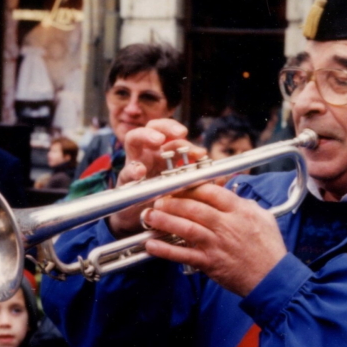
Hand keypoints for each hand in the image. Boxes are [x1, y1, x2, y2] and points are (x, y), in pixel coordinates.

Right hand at [109, 119, 206, 237]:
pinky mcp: (124, 180)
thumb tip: (222, 179)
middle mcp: (148, 153)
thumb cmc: (162, 199)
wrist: (140, 219)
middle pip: (153, 127)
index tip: (201, 151)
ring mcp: (134, 163)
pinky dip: (133, 169)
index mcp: (163, 152)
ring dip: (146, 135)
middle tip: (181, 133)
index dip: (186, 139)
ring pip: (134, 138)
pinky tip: (140, 171)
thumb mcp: (183, 188)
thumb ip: (199, 181)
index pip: (172, 134)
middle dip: (167, 127)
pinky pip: (126, 171)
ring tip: (157, 140)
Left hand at [143, 182, 286, 295]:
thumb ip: (245, 204)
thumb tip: (230, 194)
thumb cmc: (270, 248)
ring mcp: (216, 244)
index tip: (179, 186)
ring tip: (150, 215)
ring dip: (165, 221)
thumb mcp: (264, 217)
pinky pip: (184, 255)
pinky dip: (166, 250)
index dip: (191, 186)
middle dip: (172, 201)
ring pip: (186, 228)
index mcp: (239, 211)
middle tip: (158, 199)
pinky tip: (152, 245)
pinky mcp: (210, 263)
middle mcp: (226, 225)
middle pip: (194, 207)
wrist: (272, 279)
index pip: (211, 191)